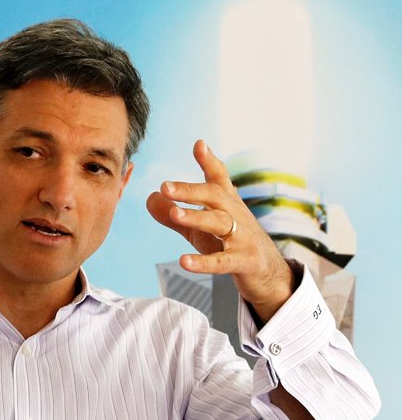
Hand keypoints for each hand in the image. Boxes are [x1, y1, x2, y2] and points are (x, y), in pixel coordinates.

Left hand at [146, 139, 293, 322]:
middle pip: (215, 197)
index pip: (219, 179)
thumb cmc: (231, 245)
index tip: (198, 144)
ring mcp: (243, 238)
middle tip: (164, 186)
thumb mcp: (200, 229)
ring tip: (174, 214)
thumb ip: (174, 215)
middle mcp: (236, 216)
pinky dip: (204, 262)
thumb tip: (150, 198)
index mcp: (226, 204)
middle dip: (191, 190)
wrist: (269, 274)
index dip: (210, 162)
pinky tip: (184, 261)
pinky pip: (223, 261)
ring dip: (196, 217)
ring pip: (219, 223)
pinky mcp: (246, 262)